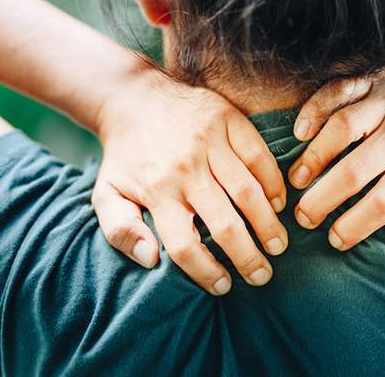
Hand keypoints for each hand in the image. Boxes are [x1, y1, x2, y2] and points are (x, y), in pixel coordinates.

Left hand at [92, 68, 287, 294]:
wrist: (132, 98)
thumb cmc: (124, 156)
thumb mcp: (107, 194)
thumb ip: (121, 231)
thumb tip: (150, 260)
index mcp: (157, 191)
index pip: (185, 245)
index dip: (207, 272)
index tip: (222, 286)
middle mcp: (186, 169)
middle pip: (225, 224)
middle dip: (248, 257)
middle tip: (262, 276)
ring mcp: (210, 142)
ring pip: (248, 191)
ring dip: (268, 224)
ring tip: (278, 246)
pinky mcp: (229, 121)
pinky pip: (259, 156)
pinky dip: (273, 182)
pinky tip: (278, 203)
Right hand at [289, 49, 384, 249]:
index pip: (384, 201)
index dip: (356, 224)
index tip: (336, 240)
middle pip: (356, 169)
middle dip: (324, 198)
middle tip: (303, 217)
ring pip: (343, 127)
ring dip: (315, 155)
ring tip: (296, 180)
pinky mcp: (373, 78)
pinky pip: (339, 89)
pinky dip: (315, 108)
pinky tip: (300, 131)